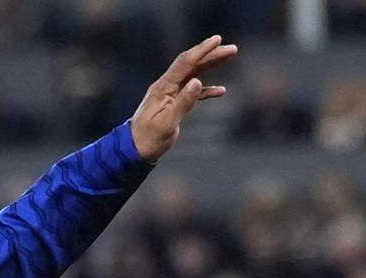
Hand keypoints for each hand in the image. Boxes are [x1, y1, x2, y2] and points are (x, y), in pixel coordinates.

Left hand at [130, 36, 235, 160]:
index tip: (218, 40)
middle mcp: (166, 87)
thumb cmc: (148, 139)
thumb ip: (183, 102)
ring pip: (193, 74)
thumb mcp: (167, 123)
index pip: (185, 63)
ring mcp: (169, 95)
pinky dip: (207, 90)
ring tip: (228, 57)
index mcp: (163, 88)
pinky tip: (221, 91)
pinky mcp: (173, 104)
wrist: (133, 151)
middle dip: (211, 55)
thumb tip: (198, 81)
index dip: (202, 50)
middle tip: (232, 49)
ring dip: (211, 66)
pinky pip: (192, 92)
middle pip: (191, 65)